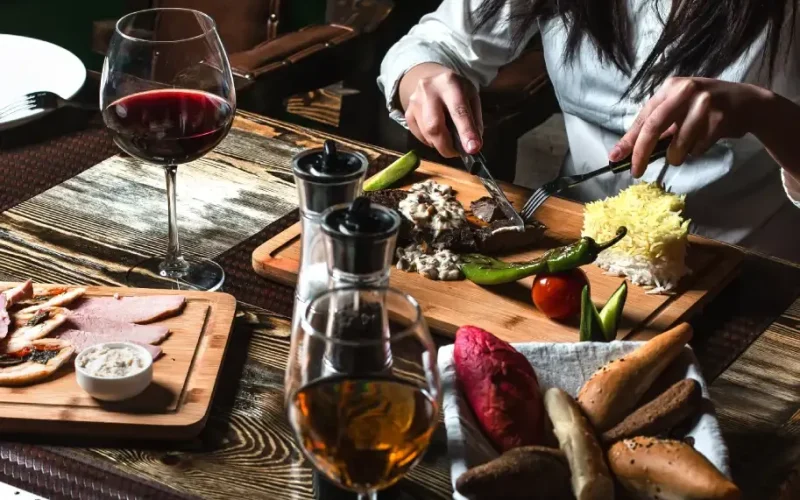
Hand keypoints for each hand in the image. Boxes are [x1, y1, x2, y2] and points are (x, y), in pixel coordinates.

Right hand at [398, 63, 483, 157]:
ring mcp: (414, 102)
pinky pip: (419, 136)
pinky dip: (431, 141)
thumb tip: (472, 146)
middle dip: (447, 145)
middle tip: (456, 153)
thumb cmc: (457, 91)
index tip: (472, 149)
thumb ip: (474, 121)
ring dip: (440, 144)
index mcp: (450, 83)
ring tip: (449, 141)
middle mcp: (428, 90)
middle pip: (434, 125)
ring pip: (426, 133)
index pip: (458, 110)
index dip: (465, 131)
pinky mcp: (408, 113)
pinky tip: (437, 135)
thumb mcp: (472, 98)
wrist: (433, 79)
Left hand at [610, 77, 761, 176]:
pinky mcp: (720, 118)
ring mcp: (704, 103)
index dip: (628, 140)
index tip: (615, 158)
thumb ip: (656, 127)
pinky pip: (698, 148)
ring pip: (677, 144)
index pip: (644, 118)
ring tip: (683, 151)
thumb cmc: (705, 109)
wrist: (748, 103)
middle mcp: (685, 91)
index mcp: (670, 88)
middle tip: (636, 171)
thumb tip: (626, 152)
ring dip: (676, 156)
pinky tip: (706, 140)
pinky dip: (697, 151)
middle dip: (642, 153)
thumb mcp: (679, 109)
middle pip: (654, 127)